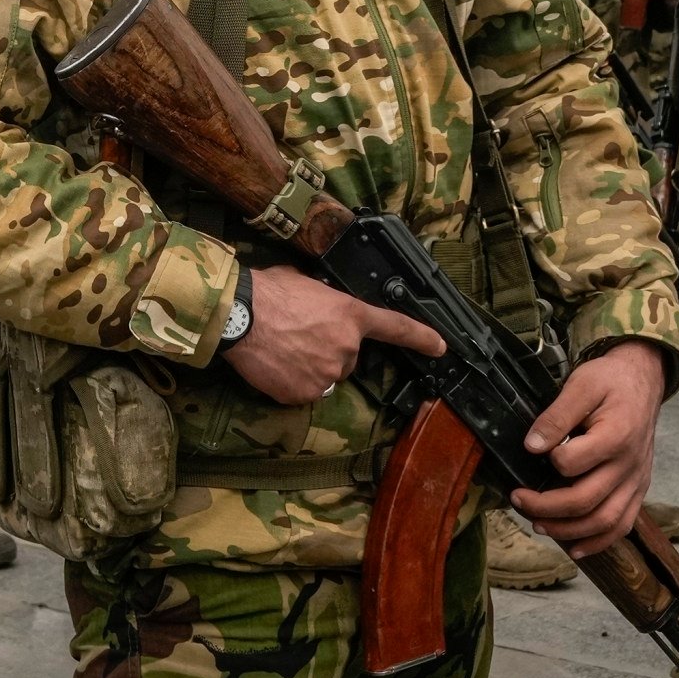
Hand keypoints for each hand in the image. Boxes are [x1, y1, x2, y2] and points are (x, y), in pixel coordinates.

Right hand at [222, 265, 441, 405]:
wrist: (238, 315)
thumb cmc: (268, 291)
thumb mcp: (306, 283)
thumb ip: (324, 299)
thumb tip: (319, 304)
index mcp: (351, 315)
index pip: (396, 327)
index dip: (422, 338)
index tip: (440, 347)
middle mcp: (346, 348)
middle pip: (347, 357)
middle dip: (328, 349)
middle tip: (298, 336)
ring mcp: (326, 374)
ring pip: (325, 375)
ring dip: (309, 366)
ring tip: (282, 349)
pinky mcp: (304, 394)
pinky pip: (303, 391)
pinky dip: (291, 382)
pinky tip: (275, 364)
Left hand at [509, 342, 668, 553]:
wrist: (643, 381)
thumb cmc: (610, 381)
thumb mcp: (581, 384)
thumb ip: (556, 416)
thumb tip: (532, 446)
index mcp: (616, 435)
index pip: (572, 463)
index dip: (548, 461)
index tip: (532, 450)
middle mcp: (630, 464)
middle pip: (585, 501)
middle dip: (545, 507)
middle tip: (517, 499)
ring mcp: (636, 481)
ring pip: (603, 521)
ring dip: (567, 531)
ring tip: (537, 525)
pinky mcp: (638, 490)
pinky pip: (622, 525)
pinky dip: (598, 542)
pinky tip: (575, 548)